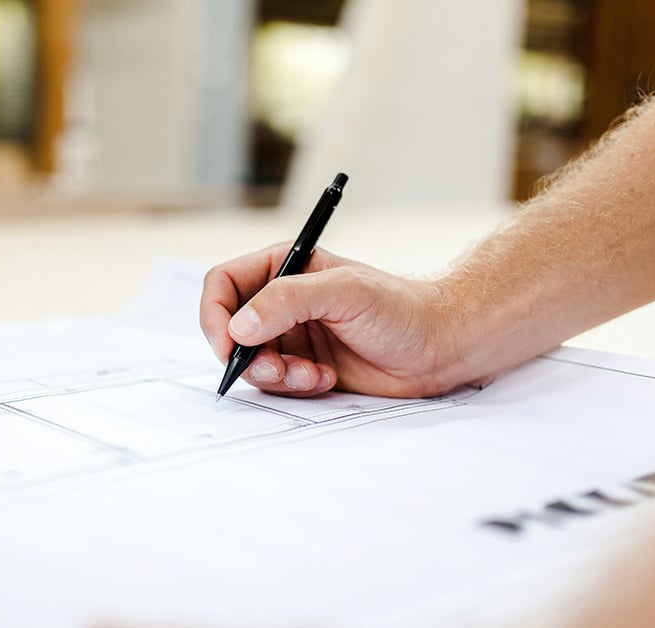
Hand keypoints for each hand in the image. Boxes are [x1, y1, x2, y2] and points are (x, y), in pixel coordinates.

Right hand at [200, 244, 461, 397]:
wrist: (439, 347)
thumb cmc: (401, 308)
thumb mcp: (344, 292)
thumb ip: (288, 300)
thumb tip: (240, 325)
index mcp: (283, 267)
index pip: (223, 284)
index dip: (215, 315)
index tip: (228, 344)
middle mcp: (282, 300)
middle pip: (230, 330)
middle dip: (247, 356)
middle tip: (277, 369)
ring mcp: (292, 335)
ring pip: (251, 362)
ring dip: (275, 375)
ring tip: (310, 375)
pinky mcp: (304, 366)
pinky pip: (276, 383)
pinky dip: (294, 387)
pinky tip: (325, 379)